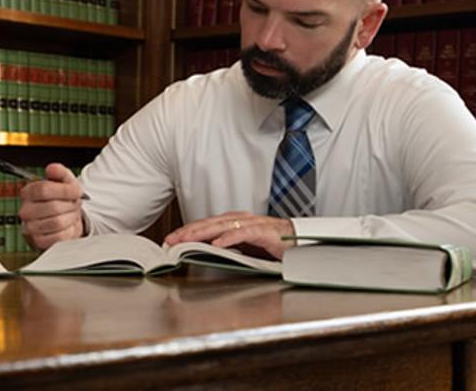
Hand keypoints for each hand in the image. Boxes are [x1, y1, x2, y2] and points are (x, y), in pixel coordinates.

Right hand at [18, 162, 86, 250]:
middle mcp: (26, 210)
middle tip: (75, 203)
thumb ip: (59, 172)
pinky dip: (68, 230)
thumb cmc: (63, 198)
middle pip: (52, 207)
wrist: (66, 217)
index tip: (77, 191)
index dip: (64, 190)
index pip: (43, 190)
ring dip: (70, 217)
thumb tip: (51, 168)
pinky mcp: (39, 241)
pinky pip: (58, 237)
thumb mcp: (64, 180)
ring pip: (57, 222)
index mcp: (28, 192)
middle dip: (70, 205)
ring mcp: (31, 227)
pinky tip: (68, 225)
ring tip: (71, 213)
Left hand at [163, 211, 294, 259]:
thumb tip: (207, 254)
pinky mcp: (266, 233)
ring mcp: (254, 225)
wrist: (304, 243)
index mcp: (236, 224)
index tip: (171, 240)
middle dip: (188, 231)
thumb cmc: (276, 246)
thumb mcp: (247, 249)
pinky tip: (217, 244)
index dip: (188, 231)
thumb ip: (230, 249)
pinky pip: (244, 234)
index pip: (207, 226)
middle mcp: (242, 221)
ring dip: (202, 233)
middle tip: (171, 240)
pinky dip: (230, 238)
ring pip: (222, 226)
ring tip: (186, 240)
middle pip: (209, 224)